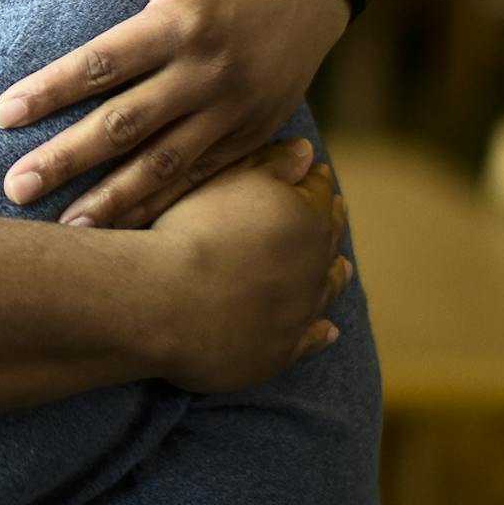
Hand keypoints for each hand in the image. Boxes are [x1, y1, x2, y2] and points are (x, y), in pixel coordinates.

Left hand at [0, 0, 347, 225]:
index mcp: (180, 19)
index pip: (103, 63)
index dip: (51, 90)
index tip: (3, 114)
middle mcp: (207, 70)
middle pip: (125, 124)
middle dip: (67, 159)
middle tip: (15, 187)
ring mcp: (233, 108)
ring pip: (163, 163)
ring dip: (111, 200)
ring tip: (62, 230)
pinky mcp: (252, 133)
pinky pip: (199, 177)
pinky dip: (159, 204)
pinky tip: (121, 231)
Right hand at [145, 140, 350, 391]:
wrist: (164, 303)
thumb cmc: (191, 232)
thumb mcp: (228, 181)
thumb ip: (272, 164)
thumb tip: (307, 152)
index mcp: (307, 219)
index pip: (317, 191)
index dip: (311, 180)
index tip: (312, 173)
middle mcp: (314, 268)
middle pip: (326, 240)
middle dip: (326, 224)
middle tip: (328, 213)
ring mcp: (299, 313)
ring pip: (326, 290)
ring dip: (331, 276)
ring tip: (339, 269)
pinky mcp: (280, 352)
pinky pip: (310, 341)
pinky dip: (320, 332)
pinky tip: (327, 330)